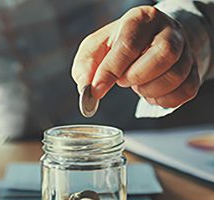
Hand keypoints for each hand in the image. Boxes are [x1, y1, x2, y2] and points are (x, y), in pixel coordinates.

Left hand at [72, 6, 198, 107]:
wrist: (148, 41)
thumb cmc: (118, 45)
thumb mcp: (95, 48)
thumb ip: (86, 67)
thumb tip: (87, 90)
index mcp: (140, 19)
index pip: (128, 46)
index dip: (110, 72)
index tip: (96, 90)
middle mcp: (168, 31)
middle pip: (162, 56)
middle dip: (135, 77)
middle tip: (122, 80)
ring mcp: (185, 50)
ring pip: (175, 76)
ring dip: (149, 90)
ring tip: (136, 84)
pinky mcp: (193, 70)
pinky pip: (185, 91)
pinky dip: (163, 100)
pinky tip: (151, 92)